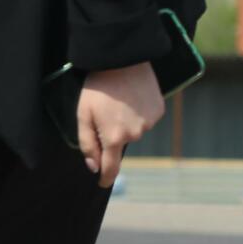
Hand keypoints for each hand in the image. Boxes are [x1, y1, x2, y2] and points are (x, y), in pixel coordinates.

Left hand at [76, 62, 162, 186]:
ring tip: (118, 101)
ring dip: (126, 121)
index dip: (106, 177)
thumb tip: (94, 167)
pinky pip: (146, 118)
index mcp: (114, 137)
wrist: (123, 59)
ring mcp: (150, 123)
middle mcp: (135, 134)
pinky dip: (138, 112)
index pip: (111, 166)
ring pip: (134, 130)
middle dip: (112, 133)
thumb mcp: (83, 115)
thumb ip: (88, 144)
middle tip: (104, 111)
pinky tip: (131, 97)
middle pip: (120, 143)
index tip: (103, 184)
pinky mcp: (159, 110)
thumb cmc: (97, 87)